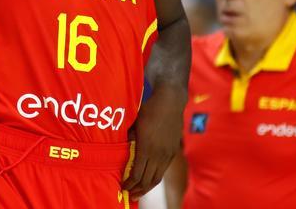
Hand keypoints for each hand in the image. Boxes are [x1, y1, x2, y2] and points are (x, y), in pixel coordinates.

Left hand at [122, 84, 185, 198]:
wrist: (170, 100)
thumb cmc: (149, 108)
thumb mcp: (135, 122)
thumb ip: (129, 138)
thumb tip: (122, 149)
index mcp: (146, 147)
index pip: (137, 173)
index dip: (129, 183)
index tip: (122, 187)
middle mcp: (158, 154)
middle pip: (148, 180)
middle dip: (137, 190)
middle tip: (129, 195)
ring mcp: (167, 153)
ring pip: (157, 177)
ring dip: (147, 187)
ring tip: (139, 193)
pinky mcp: (173, 151)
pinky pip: (163, 170)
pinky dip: (155, 178)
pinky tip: (150, 180)